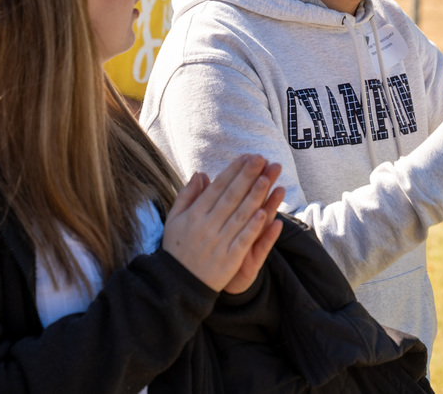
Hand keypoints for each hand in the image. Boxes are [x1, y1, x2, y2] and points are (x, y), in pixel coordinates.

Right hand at [162, 154, 283, 292]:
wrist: (177, 284)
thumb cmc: (177, 248)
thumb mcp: (175, 219)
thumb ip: (188, 195)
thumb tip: (201, 173)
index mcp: (194, 214)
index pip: (217, 188)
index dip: (233, 171)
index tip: (247, 157)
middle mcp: (207, 226)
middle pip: (231, 197)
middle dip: (247, 176)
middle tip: (261, 158)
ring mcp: (219, 242)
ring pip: (240, 215)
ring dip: (255, 196)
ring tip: (267, 178)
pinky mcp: (229, 259)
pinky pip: (243, 240)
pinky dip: (254, 227)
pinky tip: (265, 213)